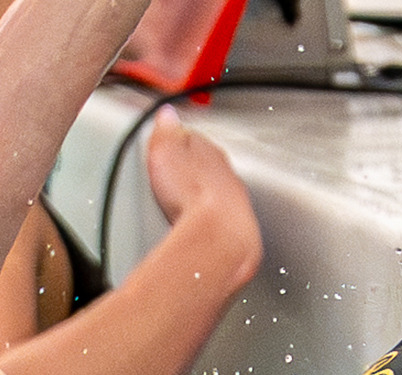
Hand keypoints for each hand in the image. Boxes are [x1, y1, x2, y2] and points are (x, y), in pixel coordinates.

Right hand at [144, 105, 260, 279]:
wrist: (219, 232)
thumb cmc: (192, 193)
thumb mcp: (165, 150)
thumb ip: (165, 130)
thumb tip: (166, 113)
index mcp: (209, 150)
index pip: (192, 138)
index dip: (177, 143)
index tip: (166, 147)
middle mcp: (227, 173)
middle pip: (207, 165)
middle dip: (192, 170)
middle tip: (173, 179)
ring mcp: (234, 200)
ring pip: (217, 190)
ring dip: (203, 194)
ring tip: (183, 204)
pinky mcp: (236, 226)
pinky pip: (220, 216)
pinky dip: (210, 217)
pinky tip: (199, 224)